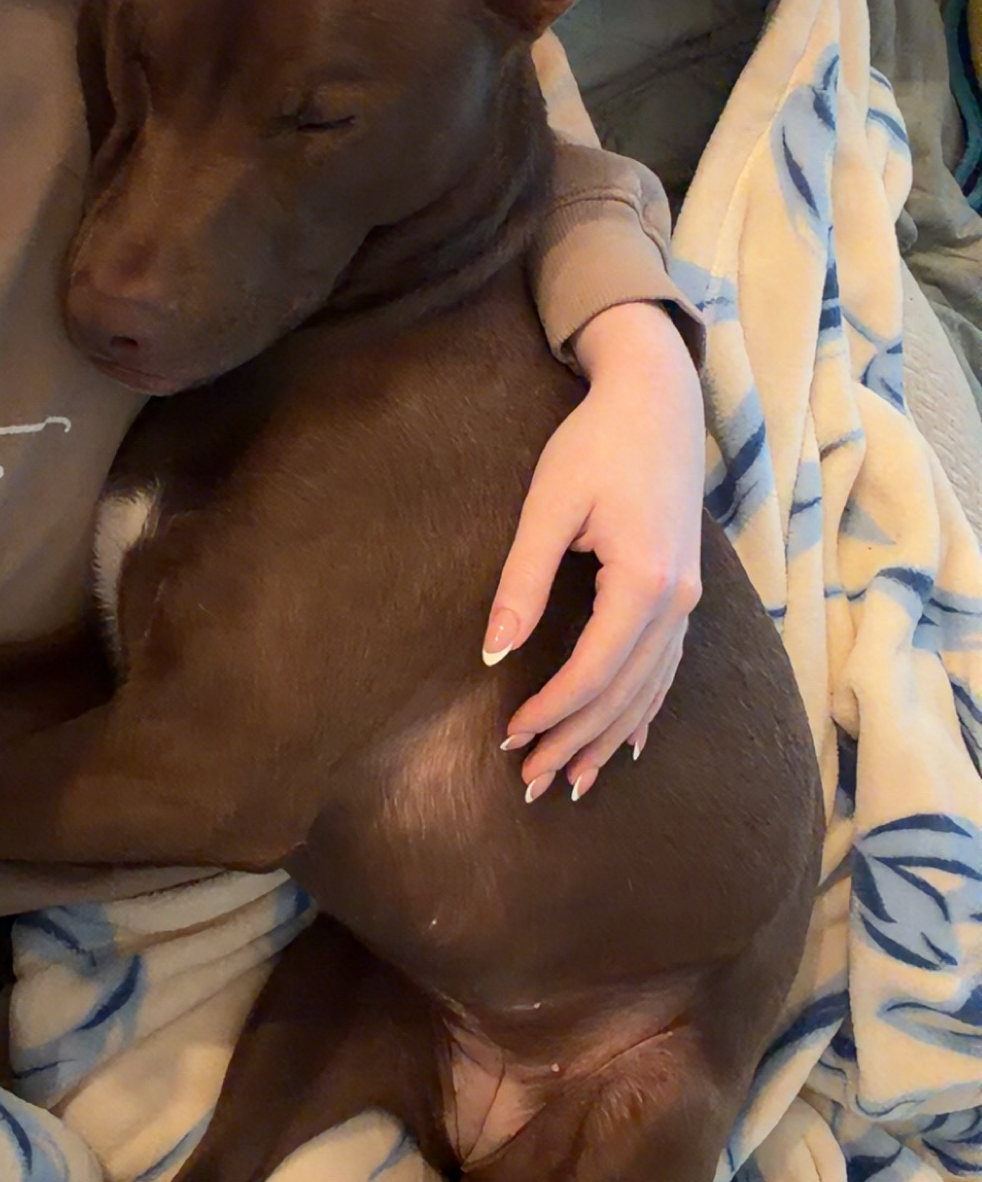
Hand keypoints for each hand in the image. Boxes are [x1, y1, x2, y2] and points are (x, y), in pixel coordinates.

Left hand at [484, 301, 703, 796]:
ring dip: (608, 738)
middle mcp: (676, 602)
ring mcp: (688, 600)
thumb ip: (522, 582)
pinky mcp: (685, 592)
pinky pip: (666, 670)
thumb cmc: (596, 443)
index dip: (551, 713)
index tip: (509, 739)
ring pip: (648, 690)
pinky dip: (643, 711)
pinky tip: (627, 744)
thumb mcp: (549, 507)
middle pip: (623, 694)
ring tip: (574, 782)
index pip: (593, 672)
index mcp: (643, 582)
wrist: (658, 398)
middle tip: (532, 783)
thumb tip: (493, 651)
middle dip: (576, 742)